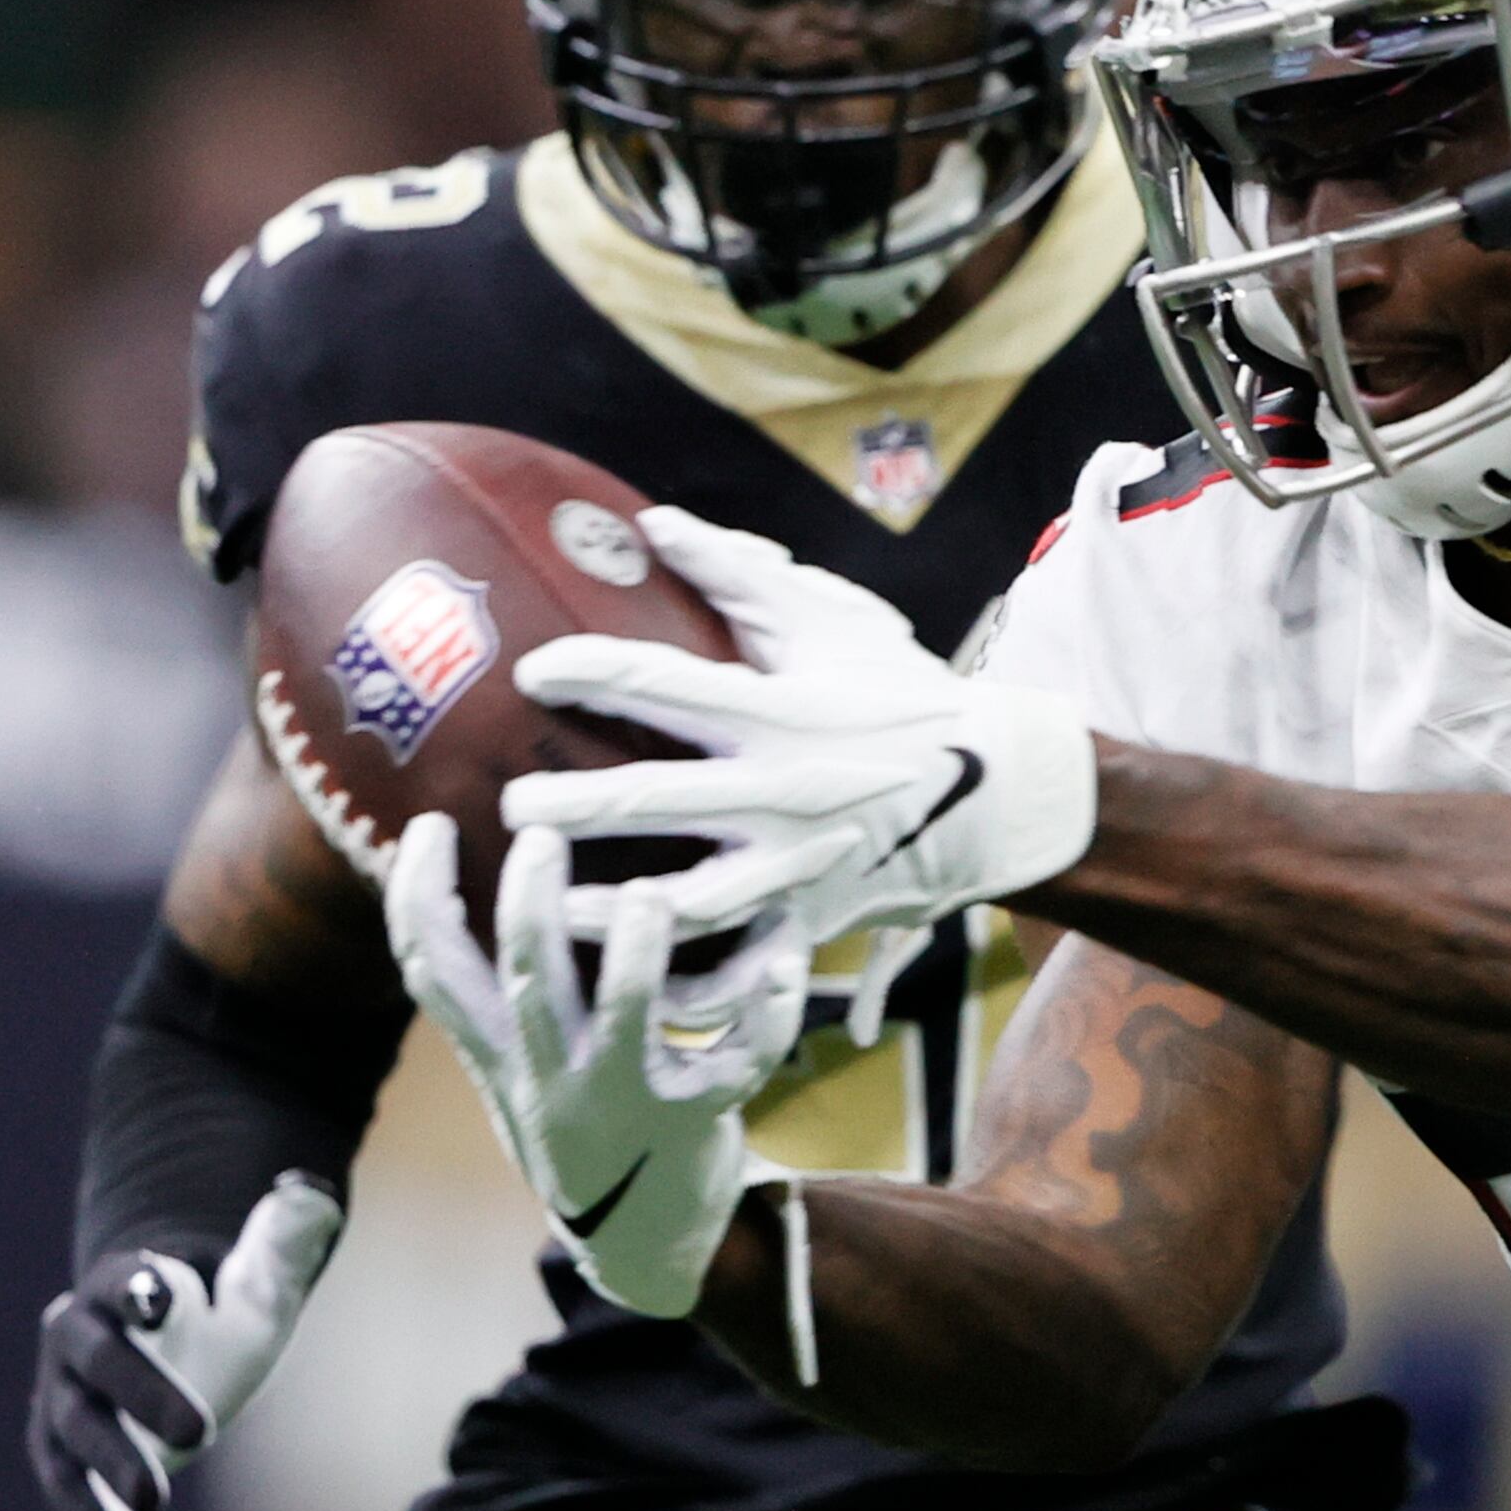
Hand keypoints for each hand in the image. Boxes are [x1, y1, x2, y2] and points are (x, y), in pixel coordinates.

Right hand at [27, 1172, 341, 1510]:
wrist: (168, 1350)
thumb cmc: (214, 1310)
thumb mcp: (258, 1277)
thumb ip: (281, 1240)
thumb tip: (309, 1191)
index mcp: (122, 1284)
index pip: (119, 1281)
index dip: (133, 1287)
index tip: (157, 1297)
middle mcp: (78, 1336)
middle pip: (100, 1361)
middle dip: (144, 1394)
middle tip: (201, 1432)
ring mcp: (63, 1396)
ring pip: (74, 1429)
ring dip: (111, 1464)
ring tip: (156, 1500)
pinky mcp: (62, 1452)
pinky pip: (67, 1483)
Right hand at [382, 807, 807, 1316]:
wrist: (642, 1244)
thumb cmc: (581, 1123)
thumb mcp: (516, 1072)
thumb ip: (495, 998)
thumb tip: (453, 884)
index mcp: (504, 1056)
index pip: (436, 975)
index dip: (419, 899)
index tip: (430, 823)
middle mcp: (554, 1079)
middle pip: (529, 986)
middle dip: (531, 912)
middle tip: (543, 837)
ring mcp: (626, 1104)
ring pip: (625, 1025)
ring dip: (636, 958)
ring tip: (648, 897)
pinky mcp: (698, 1119)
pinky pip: (740, 1062)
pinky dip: (768, 1010)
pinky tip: (787, 958)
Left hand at [502, 506, 1095, 946]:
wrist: (1001, 793)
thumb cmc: (907, 695)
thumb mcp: (836, 622)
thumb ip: (741, 574)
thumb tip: (656, 524)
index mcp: (784, 714)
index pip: (669, 685)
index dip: (593, 671)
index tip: (532, 671)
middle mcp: (787, 793)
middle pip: (659, 802)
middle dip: (574, 806)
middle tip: (509, 806)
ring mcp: (800, 867)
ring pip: (687, 904)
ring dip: (605, 910)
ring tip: (540, 906)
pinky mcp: (813, 921)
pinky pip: (741, 968)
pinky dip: (684, 987)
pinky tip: (621, 984)